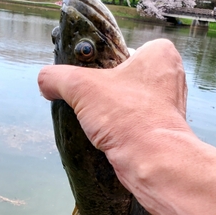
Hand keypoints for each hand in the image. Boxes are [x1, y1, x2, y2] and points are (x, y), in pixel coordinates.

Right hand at [38, 39, 188, 154]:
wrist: (153, 163)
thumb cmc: (128, 118)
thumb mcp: (81, 87)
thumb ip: (56, 77)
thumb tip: (45, 83)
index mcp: (160, 54)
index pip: (121, 52)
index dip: (100, 66)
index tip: (87, 80)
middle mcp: (170, 78)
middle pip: (123, 79)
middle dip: (104, 92)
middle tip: (89, 103)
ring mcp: (169, 107)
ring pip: (128, 104)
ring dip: (111, 114)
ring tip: (97, 123)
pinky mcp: (163, 132)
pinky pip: (135, 124)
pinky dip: (121, 130)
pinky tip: (108, 137)